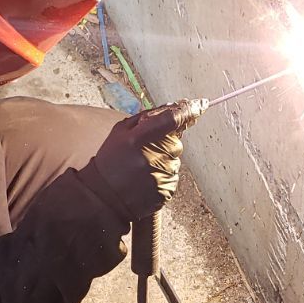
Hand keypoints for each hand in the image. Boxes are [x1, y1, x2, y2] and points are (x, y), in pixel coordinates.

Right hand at [82, 107, 182, 222]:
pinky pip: (173, 177)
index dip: (188, 111)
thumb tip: (173, 108)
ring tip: (142, 169)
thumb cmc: (110, 161)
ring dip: (163, 160)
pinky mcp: (165, 191)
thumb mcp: (120, 132)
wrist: (103, 198)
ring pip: (175, 160)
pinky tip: (146, 180)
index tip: (201, 104)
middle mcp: (151, 157)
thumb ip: (146, 118)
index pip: (171, 120)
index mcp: (137, 139)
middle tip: (145, 151)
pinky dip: (163, 175)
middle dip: (165, 143)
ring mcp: (160, 176)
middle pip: (176, 142)